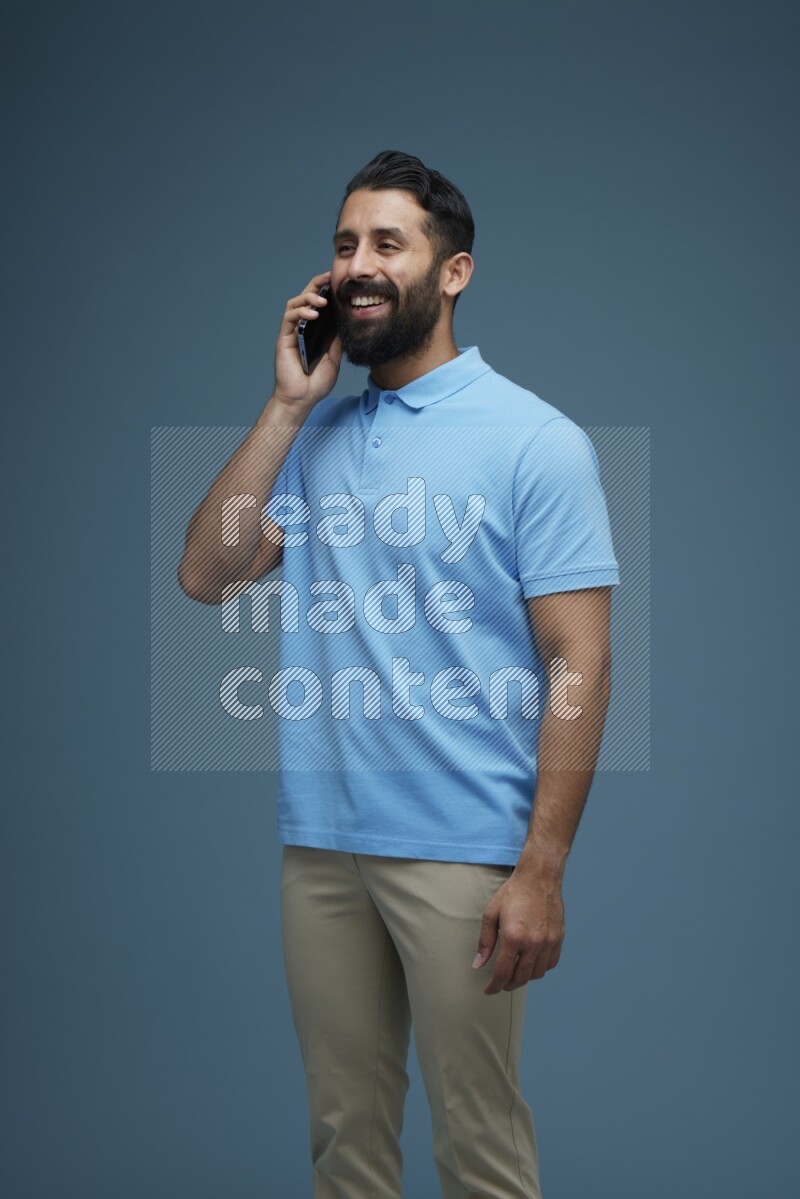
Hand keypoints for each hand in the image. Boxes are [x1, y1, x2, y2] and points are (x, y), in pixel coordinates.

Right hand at [273, 270, 342, 408]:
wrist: (302, 398)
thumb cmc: (316, 382)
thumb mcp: (334, 358)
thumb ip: (337, 340)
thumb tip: (347, 321)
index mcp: (315, 331)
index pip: (319, 305)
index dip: (326, 290)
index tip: (338, 280)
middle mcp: (302, 328)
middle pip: (306, 298)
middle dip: (317, 284)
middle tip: (328, 277)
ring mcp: (292, 332)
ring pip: (295, 303)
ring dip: (308, 297)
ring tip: (322, 300)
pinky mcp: (284, 338)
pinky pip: (289, 318)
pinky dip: (300, 312)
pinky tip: (313, 313)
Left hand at [471, 866, 564, 994]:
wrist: (539, 877)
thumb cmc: (514, 892)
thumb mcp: (491, 913)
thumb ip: (485, 941)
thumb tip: (479, 963)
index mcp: (513, 936)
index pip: (502, 972)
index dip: (494, 986)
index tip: (489, 990)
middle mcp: (533, 942)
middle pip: (520, 977)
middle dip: (508, 984)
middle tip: (501, 984)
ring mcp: (548, 941)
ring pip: (537, 973)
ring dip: (524, 978)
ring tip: (516, 973)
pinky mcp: (558, 938)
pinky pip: (551, 963)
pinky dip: (540, 968)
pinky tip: (532, 963)